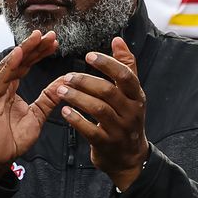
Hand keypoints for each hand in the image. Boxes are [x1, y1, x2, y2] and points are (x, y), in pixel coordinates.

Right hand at [0, 30, 60, 181]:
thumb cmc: (10, 139)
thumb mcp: (36, 115)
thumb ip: (47, 98)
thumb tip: (63, 83)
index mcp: (9, 87)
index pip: (26, 64)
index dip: (39, 52)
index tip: (54, 43)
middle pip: (19, 59)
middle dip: (35, 46)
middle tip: (50, 35)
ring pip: (11, 63)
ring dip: (25, 49)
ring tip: (38, 37)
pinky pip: (1, 77)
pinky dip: (10, 64)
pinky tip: (20, 52)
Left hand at [54, 37, 149, 190]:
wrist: (129, 158)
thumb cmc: (127, 118)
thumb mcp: (132, 94)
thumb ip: (126, 66)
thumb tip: (118, 40)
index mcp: (137, 96)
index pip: (125, 76)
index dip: (107, 64)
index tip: (89, 56)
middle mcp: (131, 112)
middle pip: (108, 92)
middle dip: (86, 82)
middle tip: (67, 77)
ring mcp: (120, 129)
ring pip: (98, 110)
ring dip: (77, 98)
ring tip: (61, 91)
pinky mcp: (107, 144)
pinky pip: (90, 131)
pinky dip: (76, 120)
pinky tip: (64, 112)